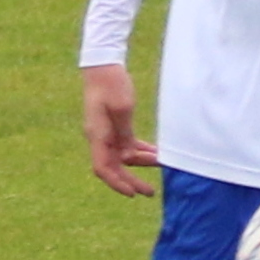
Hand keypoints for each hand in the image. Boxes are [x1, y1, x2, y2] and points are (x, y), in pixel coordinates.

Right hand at [82, 63, 158, 196]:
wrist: (103, 66)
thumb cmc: (111, 84)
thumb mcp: (122, 109)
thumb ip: (125, 136)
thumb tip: (127, 159)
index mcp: (97, 135)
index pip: (103, 168)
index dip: (117, 183)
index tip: (132, 193)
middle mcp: (99, 138)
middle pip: (113, 167)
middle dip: (131, 180)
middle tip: (150, 192)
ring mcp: (105, 133)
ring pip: (122, 157)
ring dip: (140, 163)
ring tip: (162, 164)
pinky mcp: (113, 126)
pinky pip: (126, 145)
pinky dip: (139, 150)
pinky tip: (155, 153)